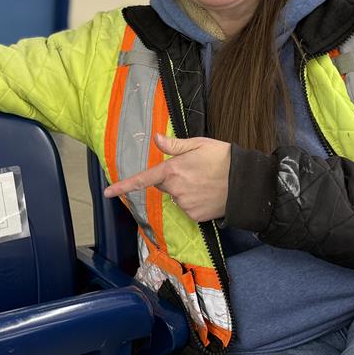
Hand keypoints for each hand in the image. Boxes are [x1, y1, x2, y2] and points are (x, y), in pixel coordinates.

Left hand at [104, 133, 230, 221]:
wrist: (246, 182)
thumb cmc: (223, 158)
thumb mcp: (199, 144)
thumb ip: (174, 145)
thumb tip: (155, 138)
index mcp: (173, 169)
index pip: (143, 179)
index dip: (123, 186)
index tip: (107, 192)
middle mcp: (176, 189)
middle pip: (164, 185)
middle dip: (173, 179)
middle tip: (194, 170)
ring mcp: (185, 204)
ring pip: (177, 197)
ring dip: (185, 190)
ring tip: (205, 182)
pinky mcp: (195, 216)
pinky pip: (188, 208)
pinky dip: (195, 202)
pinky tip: (208, 194)